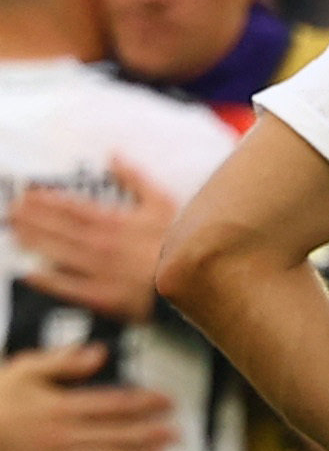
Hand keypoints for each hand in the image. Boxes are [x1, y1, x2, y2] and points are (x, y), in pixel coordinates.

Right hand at [0, 344, 177, 450]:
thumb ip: (65, 361)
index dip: (145, 403)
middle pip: (115, 435)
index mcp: (61, 406)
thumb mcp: (27, 369)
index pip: (114, 404)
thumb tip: (102, 353)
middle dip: (149, 434)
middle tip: (177, 434)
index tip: (168, 402)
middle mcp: (61, 436)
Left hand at [14, 157, 176, 321]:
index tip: (27, 193)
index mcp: (114, 221)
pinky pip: (68, 287)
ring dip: (34, 242)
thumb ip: (136, 179)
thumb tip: (114, 155)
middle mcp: (100, 244)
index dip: (47, 200)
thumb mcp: (163, 202)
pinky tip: (29, 273)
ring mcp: (98, 271)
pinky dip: (47, 280)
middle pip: (59, 229)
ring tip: (14, 232)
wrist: (189, 281)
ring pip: (58, 254)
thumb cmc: (178, 240)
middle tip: (10, 210)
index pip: (73, 208)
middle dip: (32, 219)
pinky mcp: (101, 295)